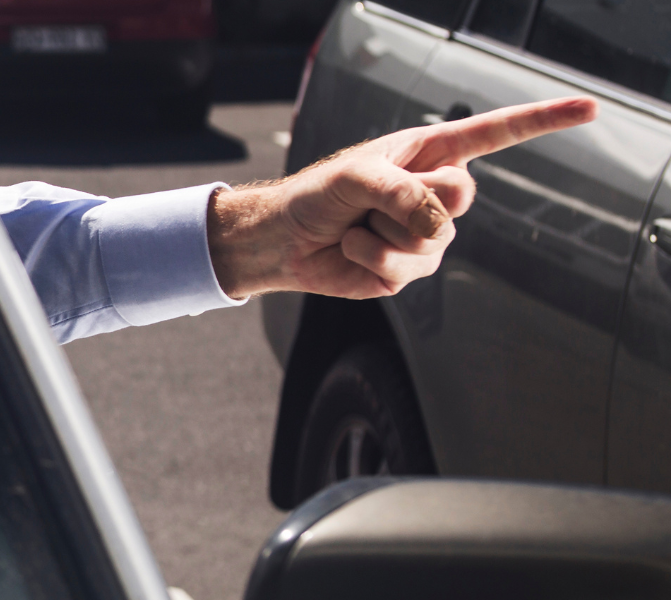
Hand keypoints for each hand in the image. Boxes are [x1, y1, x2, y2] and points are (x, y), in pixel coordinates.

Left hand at [208, 96, 598, 298]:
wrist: (286, 240)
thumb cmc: (318, 195)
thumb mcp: (357, 176)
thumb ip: (402, 191)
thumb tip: (438, 225)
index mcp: (430, 153)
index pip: (496, 134)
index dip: (543, 122)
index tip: (589, 110)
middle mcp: (436, 191)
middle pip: (460, 196)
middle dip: (411, 199)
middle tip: (373, 201)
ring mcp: (428, 234)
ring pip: (431, 239)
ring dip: (381, 234)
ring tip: (357, 226)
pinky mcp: (411, 269)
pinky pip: (405, 269)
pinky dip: (370, 259)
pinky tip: (353, 250)